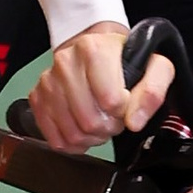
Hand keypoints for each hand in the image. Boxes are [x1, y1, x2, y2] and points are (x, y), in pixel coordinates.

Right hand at [27, 21, 172, 153]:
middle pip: (90, 122)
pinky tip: (83, 130)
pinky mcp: (38, 98)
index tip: (125, 103)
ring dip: (92, 137)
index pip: (110, 101)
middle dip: (108, 127)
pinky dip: (73, 143)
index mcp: (93, 50)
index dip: (123, 111)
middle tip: (113, 117)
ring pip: (72, 134)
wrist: (96, 50)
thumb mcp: (154, 67)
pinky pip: (55, 139)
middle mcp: (65, 63)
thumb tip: (135, 120)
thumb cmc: (124, 60)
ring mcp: (48, 82)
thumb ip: (153, 91)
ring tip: (99, 121)